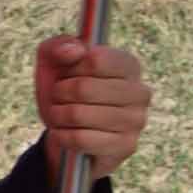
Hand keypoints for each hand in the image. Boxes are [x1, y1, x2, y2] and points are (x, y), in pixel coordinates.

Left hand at [34, 37, 150, 171]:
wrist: (66, 132)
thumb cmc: (64, 90)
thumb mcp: (53, 62)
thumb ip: (59, 46)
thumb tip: (75, 51)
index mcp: (128, 65)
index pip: (95, 59)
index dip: (70, 67)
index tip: (67, 74)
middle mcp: (140, 92)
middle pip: (84, 88)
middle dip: (59, 93)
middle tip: (58, 97)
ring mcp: (136, 121)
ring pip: (78, 114)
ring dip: (57, 115)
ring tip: (59, 115)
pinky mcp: (125, 146)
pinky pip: (80, 139)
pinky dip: (61, 136)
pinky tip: (62, 133)